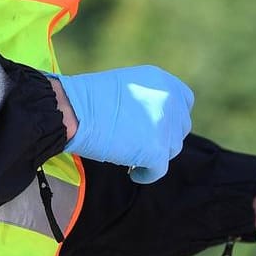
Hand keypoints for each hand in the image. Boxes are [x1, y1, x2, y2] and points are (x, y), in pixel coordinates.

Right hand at [49, 66, 193, 183]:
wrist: (71, 110)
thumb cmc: (87, 99)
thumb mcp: (127, 86)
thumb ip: (148, 99)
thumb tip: (156, 124)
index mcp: (162, 81)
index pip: (185, 102)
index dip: (172, 117)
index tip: (155, 127)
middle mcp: (170, 100)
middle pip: (180, 128)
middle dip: (163, 137)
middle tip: (140, 144)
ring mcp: (166, 125)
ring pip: (172, 149)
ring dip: (154, 155)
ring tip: (131, 157)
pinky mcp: (157, 150)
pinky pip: (158, 170)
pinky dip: (146, 174)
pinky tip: (133, 173)